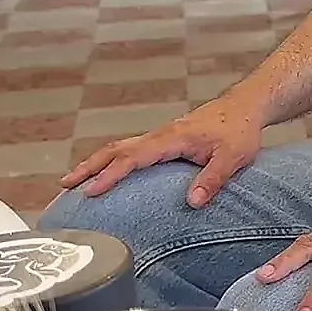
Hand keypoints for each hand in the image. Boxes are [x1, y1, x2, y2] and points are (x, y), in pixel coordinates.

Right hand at [61, 98, 263, 206]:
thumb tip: (192, 203)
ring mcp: (160, 136)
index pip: (134, 157)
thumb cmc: (240, 131)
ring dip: (96, 162)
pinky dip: (112, 160)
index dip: (112, 174)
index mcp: (172, 138)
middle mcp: (161, 135)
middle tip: (65, 186)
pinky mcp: (164, 140)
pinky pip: (131, 150)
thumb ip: (213, 179)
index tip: (91, 190)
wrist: (246, 107)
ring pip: (120, 147)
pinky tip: (105, 173)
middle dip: (89, 166)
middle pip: (116, 149)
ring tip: (73, 181)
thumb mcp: (233, 157)